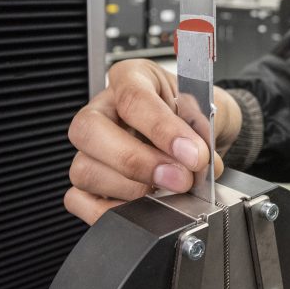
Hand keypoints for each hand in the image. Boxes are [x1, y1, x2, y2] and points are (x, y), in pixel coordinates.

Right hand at [63, 59, 241, 223]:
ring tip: (168, 194)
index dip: (163, 130)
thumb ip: (203, 132)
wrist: (200, 141)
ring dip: (130, 190)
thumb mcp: (209, 110)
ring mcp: (90, 147)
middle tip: (179, 179)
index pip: (133, 98)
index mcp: (131, 77)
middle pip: (89, 130)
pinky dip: (110, 211)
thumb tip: (197, 162)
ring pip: (84, 169)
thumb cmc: (197, 117)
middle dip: (137, 162)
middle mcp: (102, 109)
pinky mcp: (87, 182)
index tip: (193, 154)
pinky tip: (142, 207)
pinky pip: (80, 201)